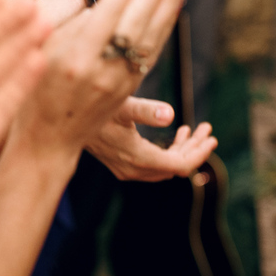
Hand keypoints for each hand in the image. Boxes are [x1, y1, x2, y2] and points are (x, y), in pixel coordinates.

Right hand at [10, 0, 192, 154]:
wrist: (49, 137)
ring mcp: (120, 81)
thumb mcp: (45, 50)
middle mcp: (103, 69)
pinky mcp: (130, 86)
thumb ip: (76, 23)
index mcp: (77, 56)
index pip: (111, 9)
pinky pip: (154, 49)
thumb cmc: (38, 85)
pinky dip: (166, 21)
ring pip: (153, 34)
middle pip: (139, 20)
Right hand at [86, 97, 216, 181]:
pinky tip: (175, 134)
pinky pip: (154, 165)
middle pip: (175, 167)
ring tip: (194, 131)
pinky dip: (168, 152)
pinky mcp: (120, 164)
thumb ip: (147, 110)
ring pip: (165, 167)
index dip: (199, 152)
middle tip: (207, 130)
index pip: (180, 165)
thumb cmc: (93, 109)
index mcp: (138, 158)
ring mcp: (126, 170)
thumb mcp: (121, 106)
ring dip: (182, 150)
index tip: (212, 135)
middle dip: (195, 149)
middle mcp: (133, 169)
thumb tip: (171, 114)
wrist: (64, 122)